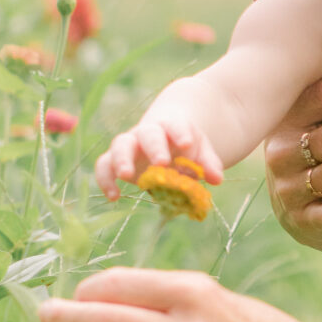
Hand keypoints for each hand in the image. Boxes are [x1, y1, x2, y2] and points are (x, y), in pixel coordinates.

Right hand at [94, 80, 219, 202]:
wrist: (165, 136)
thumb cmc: (185, 146)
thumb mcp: (202, 151)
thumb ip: (209, 163)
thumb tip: (216, 179)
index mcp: (171, 126)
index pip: (175, 125)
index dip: (180, 133)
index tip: (187, 144)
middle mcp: (148, 133)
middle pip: (147, 133)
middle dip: (154, 147)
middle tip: (162, 163)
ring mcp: (130, 145)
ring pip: (119, 145)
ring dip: (121, 159)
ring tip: (126, 177)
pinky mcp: (116, 160)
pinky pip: (105, 165)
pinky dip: (105, 179)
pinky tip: (113, 196)